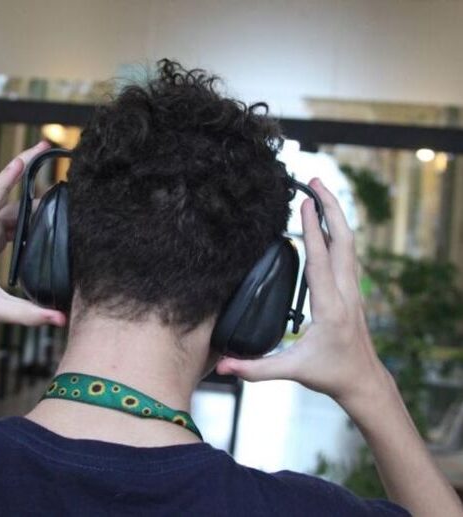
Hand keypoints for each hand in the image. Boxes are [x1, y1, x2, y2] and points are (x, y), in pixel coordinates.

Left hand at [0, 141, 65, 332]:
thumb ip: (28, 315)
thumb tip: (61, 318)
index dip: (8, 178)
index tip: (24, 158)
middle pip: (2, 193)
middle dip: (23, 168)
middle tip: (46, 148)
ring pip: (8, 206)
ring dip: (29, 194)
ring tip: (55, 183)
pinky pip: (8, 218)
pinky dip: (25, 212)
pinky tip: (42, 214)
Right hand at [217, 178, 391, 404]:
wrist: (364, 381)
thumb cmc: (331, 374)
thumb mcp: (292, 371)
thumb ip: (256, 369)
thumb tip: (223, 367)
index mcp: (330, 308)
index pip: (321, 260)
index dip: (313, 230)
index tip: (306, 202)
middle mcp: (346, 293)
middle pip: (344, 240)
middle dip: (331, 207)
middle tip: (315, 182)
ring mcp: (353, 289)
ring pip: (350, 243)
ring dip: (336, 215)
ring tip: (321, 191)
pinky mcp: (353, 290)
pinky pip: (348, 253)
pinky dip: (338, 231)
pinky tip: (328, 222)